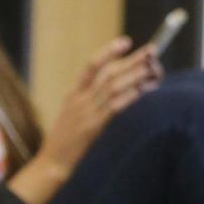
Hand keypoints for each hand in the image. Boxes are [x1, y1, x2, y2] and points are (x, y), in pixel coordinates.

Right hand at [38, 37, 162, 175]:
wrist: (52, 162)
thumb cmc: (65, 142)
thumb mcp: (73, 116)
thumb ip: (89, 102)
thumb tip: (113, 91)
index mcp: (74, 93)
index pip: (92, 65)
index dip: (109, 51)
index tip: (126, 41)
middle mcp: (79, 99)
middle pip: (108, 73)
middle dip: (131, 60)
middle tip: (151, 50)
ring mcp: (86, 112)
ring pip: (112, 86)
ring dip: (134, 76)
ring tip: (151, 69)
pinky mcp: (92, 127)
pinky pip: (113, 107)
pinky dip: (129, 96)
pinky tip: (142, 90)